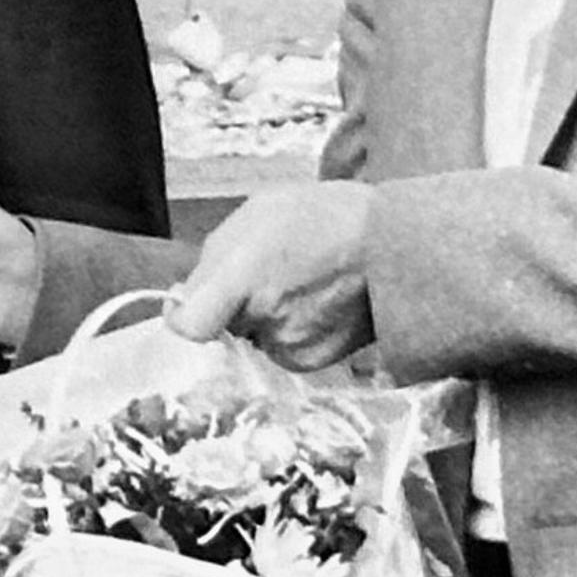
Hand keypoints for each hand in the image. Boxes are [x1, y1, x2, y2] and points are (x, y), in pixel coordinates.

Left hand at [169, 181, 378, 371]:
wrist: (395, 246)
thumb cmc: (325, 218)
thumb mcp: (257, 214)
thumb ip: (212, 259)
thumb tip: (182, 296)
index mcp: (244, 276)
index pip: (190, 325)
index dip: (180, 316)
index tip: (183, 305)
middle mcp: (264, 318)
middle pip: (221, 325)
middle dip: (230, 303)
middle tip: (264, 274)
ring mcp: (288, 344)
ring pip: (250, 337)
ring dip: (261, 318)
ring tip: (297, 283)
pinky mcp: (310, 361)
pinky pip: (279, 349)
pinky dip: (287, 332)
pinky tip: (313, 303)